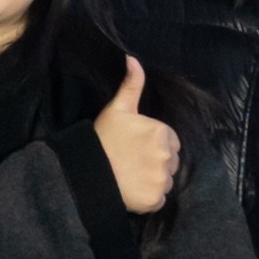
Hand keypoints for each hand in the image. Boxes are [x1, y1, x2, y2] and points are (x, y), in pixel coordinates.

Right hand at [91, 55, 175, 217]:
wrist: (87, 172)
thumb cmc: (103, 138)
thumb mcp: (117, 109)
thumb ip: (131, 85)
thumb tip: (133, 58)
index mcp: (162, 133)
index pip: (170, 141)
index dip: (154, 144)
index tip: (136, 147)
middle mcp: (166, 156)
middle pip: (170, 161)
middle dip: (156, 162)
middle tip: (132, 162)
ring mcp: (161, 179)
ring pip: (165, 180)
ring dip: (153, 180)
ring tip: (131, 176)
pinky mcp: (155, 199)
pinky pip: (159, 199)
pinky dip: (149, 198)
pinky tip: (132, 190)